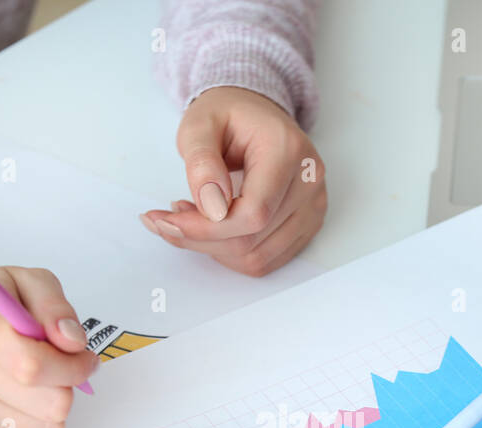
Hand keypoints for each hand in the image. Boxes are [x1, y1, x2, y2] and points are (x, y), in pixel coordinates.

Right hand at [0, 266, 97, 427]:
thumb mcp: (26, 283)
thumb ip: (54, 306)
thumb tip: (73, 343)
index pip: (34, 365)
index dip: (73, 367)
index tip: (84, 360)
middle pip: (47, 404)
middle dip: (67, 387)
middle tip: (61, 372)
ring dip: (54, 411)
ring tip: (40, 389)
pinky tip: (25, 407)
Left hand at [141, 86, 326, 275]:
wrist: (256, 113)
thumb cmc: (228, 115)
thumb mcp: (199, 125)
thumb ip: (202, 163)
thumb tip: (212, 208)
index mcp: (288, 151)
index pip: (253, 214)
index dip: (207, 228)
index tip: (169, 219)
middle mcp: (309, 181)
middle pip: (252, 241)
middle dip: (201, 238)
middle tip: (168, 219)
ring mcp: (313, 206)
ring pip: (257, 258)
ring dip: (214, 248)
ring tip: (192, 217)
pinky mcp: (308, 224)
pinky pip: (266, 260)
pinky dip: (232, 254)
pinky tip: (214, 228)